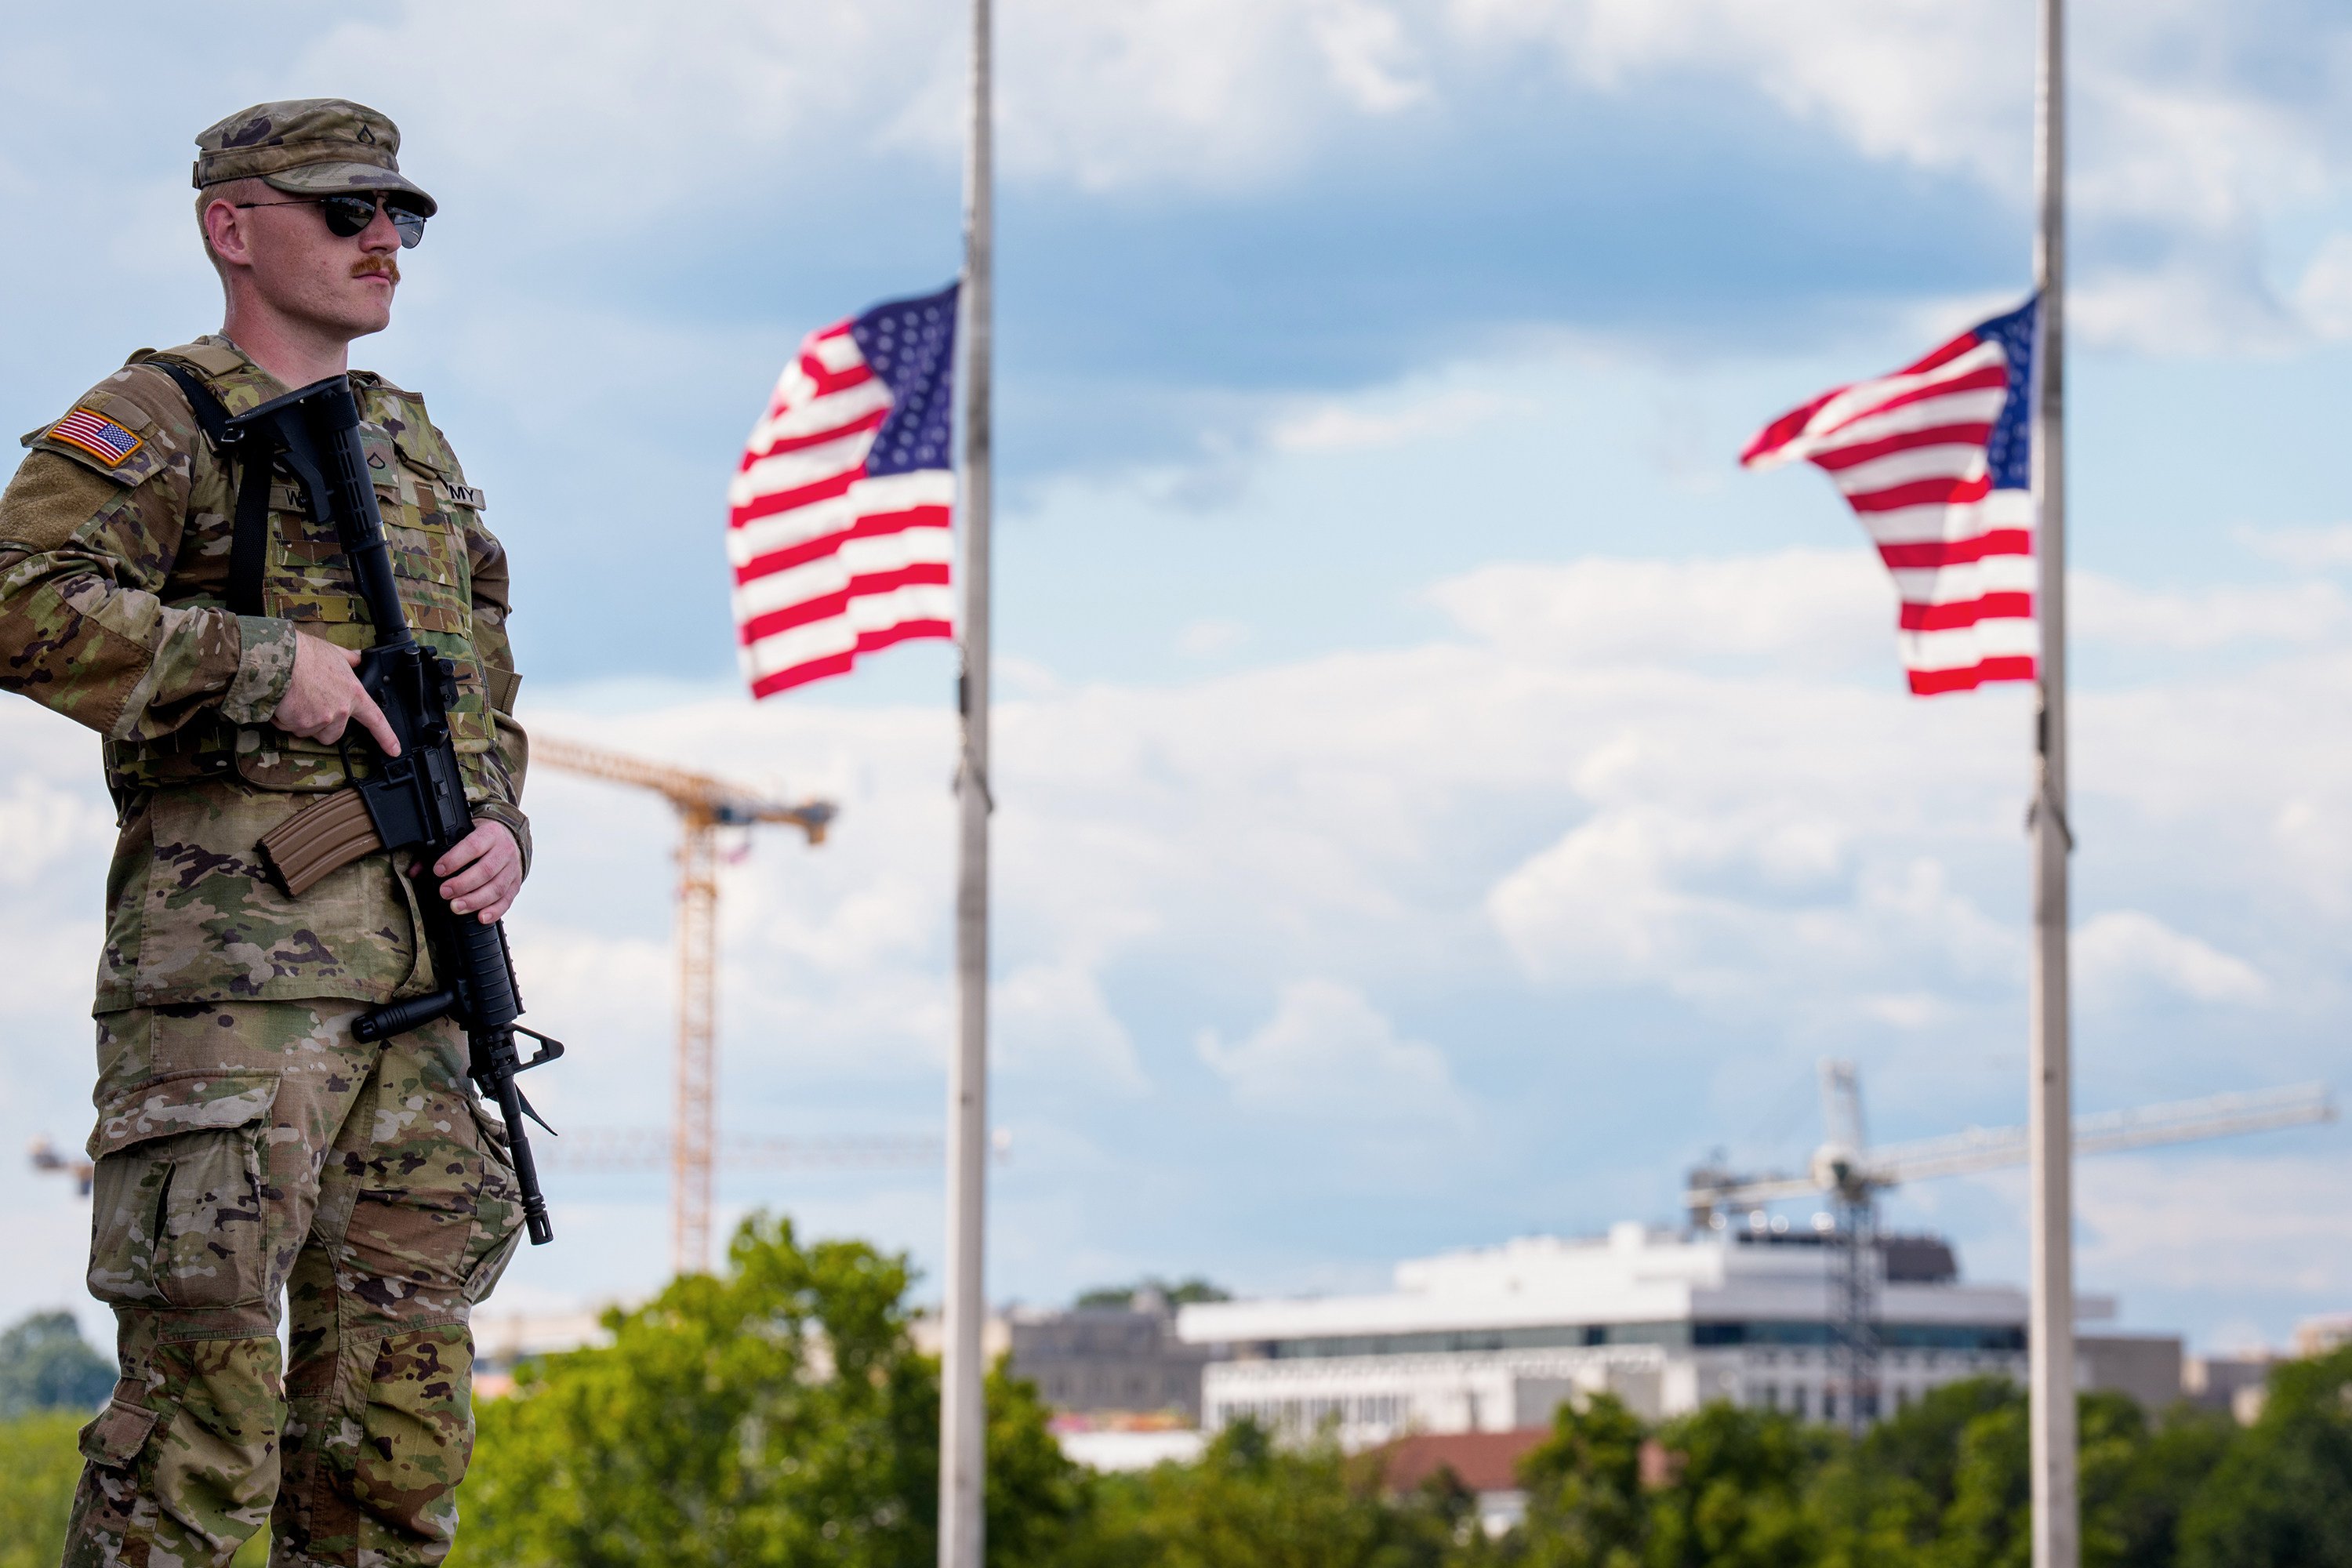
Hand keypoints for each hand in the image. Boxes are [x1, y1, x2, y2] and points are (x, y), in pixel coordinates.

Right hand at [275, 634, 399, 755]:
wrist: (281, 659)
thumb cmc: (305, 654)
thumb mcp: (334, 652)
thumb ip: (349, 660)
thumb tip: (358, 658)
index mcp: (353, 694)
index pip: (376, 720)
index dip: (386, 737)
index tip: (394, 750)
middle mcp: (340, 710)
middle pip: (335, 733)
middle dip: (323, 725)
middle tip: (311, 704)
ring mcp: (321, 720)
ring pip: (311, 732)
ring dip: (302, 722)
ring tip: (296, 699)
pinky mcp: (301, 724)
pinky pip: (291, 728)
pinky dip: (285, 720)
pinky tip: (284, 702)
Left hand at [430, 820, 522, 923]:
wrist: (509, 838)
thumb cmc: (480, 839)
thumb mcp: (462, 836)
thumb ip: (436, 852)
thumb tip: (414, 872)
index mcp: (490, 834)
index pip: (473, 846)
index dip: (455, 860)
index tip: (439, 871)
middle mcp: (504, 850)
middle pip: (485, 870)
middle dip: (463, 884)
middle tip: (445, 892)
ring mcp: (512, 869)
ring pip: (496, 888)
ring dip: (475, 901)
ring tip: (456, 907)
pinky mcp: (515, 885)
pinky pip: (507, 900)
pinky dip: (494, 911)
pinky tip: (481, 917)